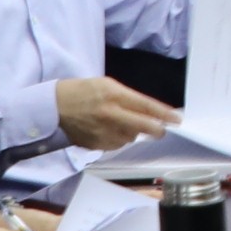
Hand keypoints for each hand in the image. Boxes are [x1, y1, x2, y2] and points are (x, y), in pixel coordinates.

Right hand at [55, 75, 181, 149]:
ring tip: (119, 122)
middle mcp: (110, 114)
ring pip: (131, 137)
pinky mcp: (97, 144)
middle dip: (157, 129)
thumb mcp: (106, 85)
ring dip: (133, 132)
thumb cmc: (82, 92)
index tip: (176, 119)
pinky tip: (109, 130)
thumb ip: (128, 98)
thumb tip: (149, 111)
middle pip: (143, 126)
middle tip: (162, 130)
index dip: (164, 114)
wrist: (54, 108)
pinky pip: (117, 144)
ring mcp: (103, 131)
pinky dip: (119, 138)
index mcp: (113, 95)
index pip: (146, 106)